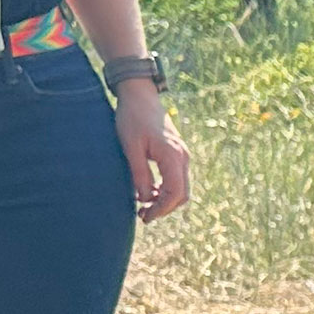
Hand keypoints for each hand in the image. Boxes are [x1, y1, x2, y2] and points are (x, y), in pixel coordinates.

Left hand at [113, 80, 192, 221]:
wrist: (140, 96)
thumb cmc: (132, 119)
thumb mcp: (131, 148)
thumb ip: (139, 174)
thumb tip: (144, 199)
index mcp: (172, 156)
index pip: (175, 193)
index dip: (162, 209)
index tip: (145, 217)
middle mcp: (182, 157)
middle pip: (181, 194)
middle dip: (164, 208)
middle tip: (142, 216)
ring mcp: (182, 155)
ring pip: (180, 188)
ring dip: (165, 201)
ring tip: (143, 207)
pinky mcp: (177, 154)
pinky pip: (176, 179)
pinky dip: (165, 190)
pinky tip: (148, 192)